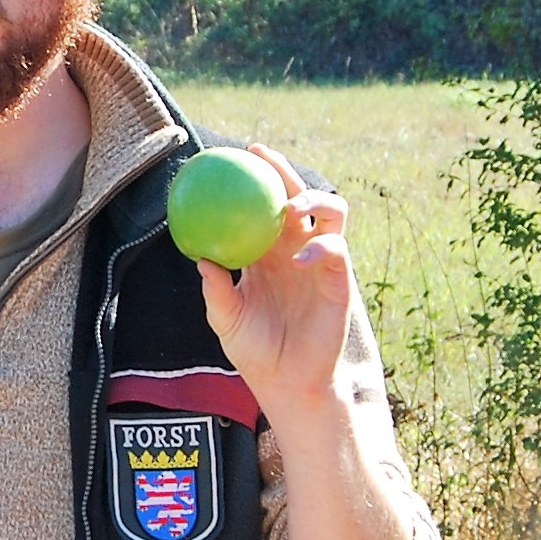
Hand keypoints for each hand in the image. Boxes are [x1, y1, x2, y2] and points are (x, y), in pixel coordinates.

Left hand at [198, 146, 356, 413]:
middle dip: (284, 170)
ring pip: (331, 212)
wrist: (287, 384)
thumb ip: (215, 289)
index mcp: (267, 254)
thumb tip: (200, 258)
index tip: (233, 159)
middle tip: (262, 156)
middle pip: (297, 197)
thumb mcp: (226, 319)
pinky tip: (299, 258)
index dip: (254, 180)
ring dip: (314, 199)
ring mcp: (320, 262)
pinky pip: (337, 251)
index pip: (262, 207)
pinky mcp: (340, 281)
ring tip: (292, 205)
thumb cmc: (255, 351)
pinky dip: (320, 248)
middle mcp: (296, 250)